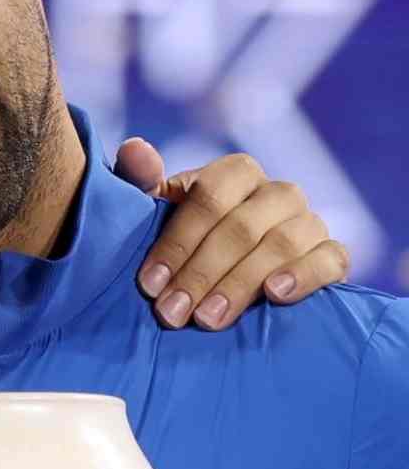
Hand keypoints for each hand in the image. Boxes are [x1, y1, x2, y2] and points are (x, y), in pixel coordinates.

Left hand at [114, 137, 349, 329]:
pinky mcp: (333, 254)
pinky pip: (330, 260)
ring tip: (207, 319)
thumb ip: (140, 180)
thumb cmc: (186, 234)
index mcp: (236, 172)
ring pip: (282, 245)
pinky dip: (303, 276)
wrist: (230, 268)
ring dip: (240, 284)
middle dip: (200, 273)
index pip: (209, 198)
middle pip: (241, 228)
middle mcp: (278, 192)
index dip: (178, 241)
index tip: (149, 283)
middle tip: (171, 312)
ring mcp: (310, 221)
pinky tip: (274, 295)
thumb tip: (135, 150)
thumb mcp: (157, 209)